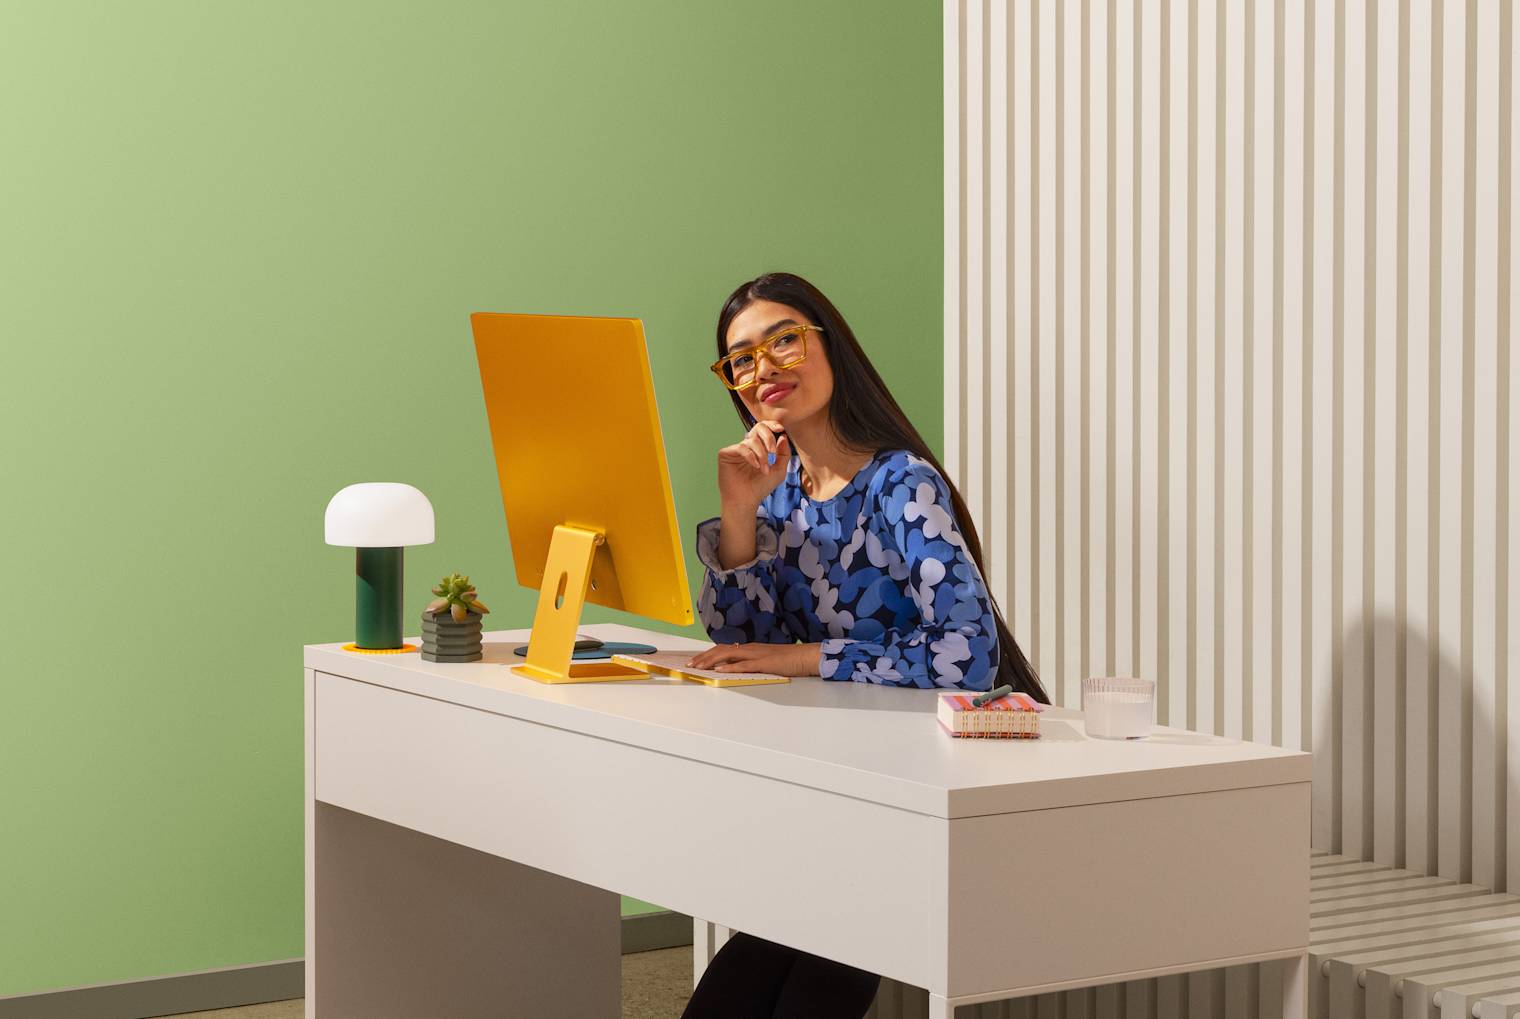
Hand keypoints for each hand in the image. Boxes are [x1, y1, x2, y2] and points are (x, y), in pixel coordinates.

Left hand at [687, 642, 822, 676]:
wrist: (807, 656)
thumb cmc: (789, 660)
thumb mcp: (766, 661)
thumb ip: (751, 663)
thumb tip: (736, 668)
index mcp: (750, 648)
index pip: (724, 649)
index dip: (708, 654)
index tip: (695, 660)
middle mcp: (750, 649)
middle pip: (721, 650)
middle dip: (703, 657)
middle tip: (690, 664)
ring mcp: (757, 655)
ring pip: (728, 655)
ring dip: (711, 660)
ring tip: (698, 666)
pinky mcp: (764, 663)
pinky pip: (744, 665)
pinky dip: (730, 667)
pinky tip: (720, 670)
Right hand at [718, 420, 789, 509]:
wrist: (747, 500)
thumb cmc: (761, 487)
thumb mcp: (779, 470)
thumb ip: (783, 454)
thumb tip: (783, 436)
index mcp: (758, 448)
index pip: (765, 430)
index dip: (772, 425)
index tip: (781, 429)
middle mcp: (747, 446)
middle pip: (758, 428)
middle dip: (768, 437)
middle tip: (773, 452)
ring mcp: (736, 449)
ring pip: (751, 440)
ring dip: (762, 455)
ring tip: (764, 469)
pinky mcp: (726, 453)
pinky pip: (741, 447)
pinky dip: (751, 456)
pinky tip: (756, 466)